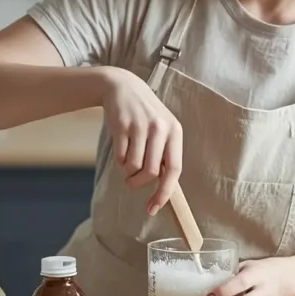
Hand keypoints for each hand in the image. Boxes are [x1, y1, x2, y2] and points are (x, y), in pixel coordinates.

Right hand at [99, 67, 182, 214]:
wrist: (122, 87)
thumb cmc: (144, 116)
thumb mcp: (161, 129)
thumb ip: (164, 154)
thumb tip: (164, 189)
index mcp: (175, 132)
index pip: (174, 169)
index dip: (164, 192)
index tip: (154, 207)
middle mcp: (160, 129)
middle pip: (151, 172)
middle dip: (139, 182)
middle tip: (132, 182)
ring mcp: (141, 126)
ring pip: (134, 167)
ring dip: (127, 172)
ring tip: (126, 162)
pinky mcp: (122, 126)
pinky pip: (121, 157)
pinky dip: (119, 162)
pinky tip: (121, 149)